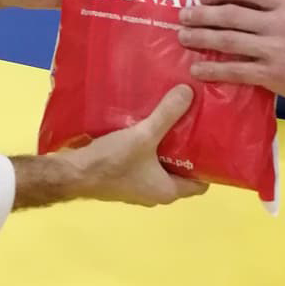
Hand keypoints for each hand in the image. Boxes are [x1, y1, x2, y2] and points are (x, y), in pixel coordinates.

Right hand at [66, 86, 208, 205]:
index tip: (213, 139)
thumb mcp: (144, 135)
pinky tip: (146, 126)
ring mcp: (136, 186)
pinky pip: (144, 162)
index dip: (209, 164)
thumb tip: (189, 92)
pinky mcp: (122, 177)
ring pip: (161, 165)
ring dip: (166, 146)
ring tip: (171, 119)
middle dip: (187, 149)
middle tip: (194, 122)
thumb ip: (167, 114)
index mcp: (167, 191)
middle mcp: (154, 193)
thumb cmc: (112, 162)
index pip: (201, 183)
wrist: (72, 173)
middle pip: (181, 171)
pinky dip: (149, 147)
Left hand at [177, 0, 284, 108]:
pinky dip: (213, 69)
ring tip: (182, 37)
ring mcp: (274, 49)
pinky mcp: (272, 75)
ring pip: (228, 40)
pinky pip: (235, 70)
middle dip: (202, 14)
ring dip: (201, 38)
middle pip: (230, 14)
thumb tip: (238, 3)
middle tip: (183, 15)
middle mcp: (277, 23)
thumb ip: (275, 6)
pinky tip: (197, 69)